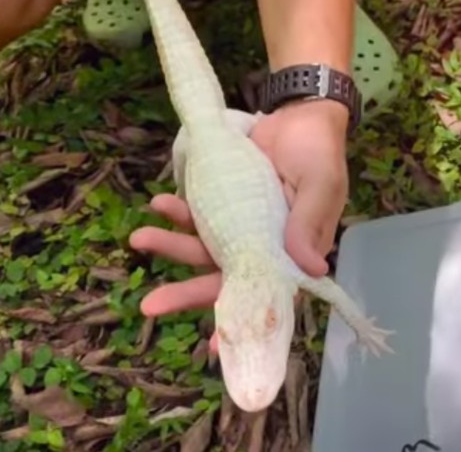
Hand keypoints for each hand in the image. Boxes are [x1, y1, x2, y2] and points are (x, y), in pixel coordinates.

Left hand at [129, 101, 348, 348]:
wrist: (300, 113)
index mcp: (295, 255)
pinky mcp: (224, 204)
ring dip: (172, 248)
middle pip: (224, 281)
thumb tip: (311, 267)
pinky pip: (197, 217)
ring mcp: (241, 228)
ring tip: (139, 239)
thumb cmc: (319, 153)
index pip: (268, 296)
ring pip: (204, 251)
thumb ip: (309, 223)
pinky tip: (160, 204)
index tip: (215, 347)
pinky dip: (177, 214)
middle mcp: (264, 249)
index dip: (241, 320)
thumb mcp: (320, 184)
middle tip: (150, 305)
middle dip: (187, 293)